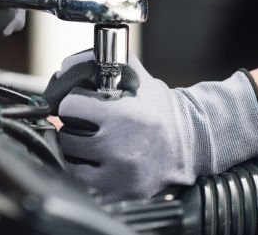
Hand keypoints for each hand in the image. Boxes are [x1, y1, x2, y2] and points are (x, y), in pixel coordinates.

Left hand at [42, 51, 257, 202]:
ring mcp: (117, 175)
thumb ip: (105, 64)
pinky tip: (97, 162)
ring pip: (70, 161)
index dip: (73, 103)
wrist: (190, 146)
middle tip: (85, 124)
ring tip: (91, 142)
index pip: (70, 107)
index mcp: (123, 116)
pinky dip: (84, 171)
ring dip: (75, 151)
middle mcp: (119, 148)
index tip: (80, 104)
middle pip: (67, 135)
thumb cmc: (161, 112)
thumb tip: (68, 65)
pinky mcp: (117, 193)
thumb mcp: (139, 80)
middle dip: (73, 127)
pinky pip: (81, 182)